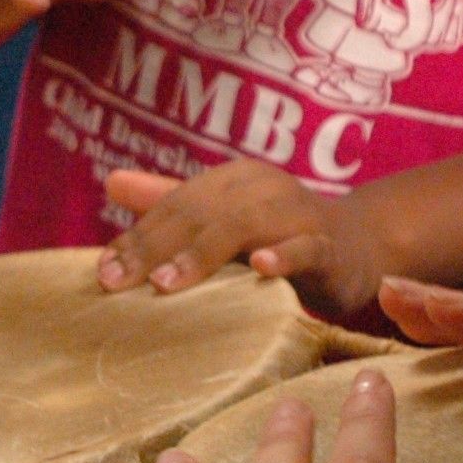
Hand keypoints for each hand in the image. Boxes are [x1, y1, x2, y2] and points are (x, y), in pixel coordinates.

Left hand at [98, 163, 378, 313]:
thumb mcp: (223, 218)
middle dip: (155, 247)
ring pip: (245, 226)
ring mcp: (299, 215)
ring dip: (204, 253)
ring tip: (167, 283)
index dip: (137, 236)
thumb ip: (172, 202)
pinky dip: (282, 256)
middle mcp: (263, 188)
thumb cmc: (279, 235)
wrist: (361, 246)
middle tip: (118, 281)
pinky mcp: (329, 247)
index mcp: (233, 180)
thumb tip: (111, 182)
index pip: (176, 206)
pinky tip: (258, 268)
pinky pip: (306, 248)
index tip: (101, 272)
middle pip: (201, 214)